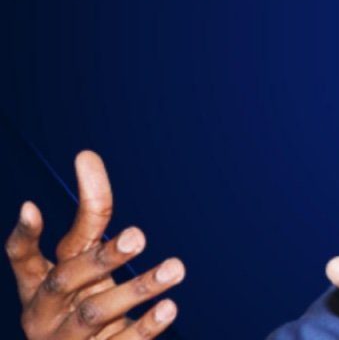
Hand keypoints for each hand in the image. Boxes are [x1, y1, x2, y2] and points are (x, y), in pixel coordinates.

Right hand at [6, 150, 185, 338]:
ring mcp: (70, 338)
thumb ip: (89, 215)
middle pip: (68, 280)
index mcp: (38, 283)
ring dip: (138, 287)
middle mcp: (47, 310)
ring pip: (98, 312)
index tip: (30, 206)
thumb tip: (86, 155)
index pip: (24, 257)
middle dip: (103, 257)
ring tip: (176, 267)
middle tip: (139, 235)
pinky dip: (147, 325)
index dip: (24, 234)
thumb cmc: (78, 300)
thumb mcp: (79, 260)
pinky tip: (170, 307)